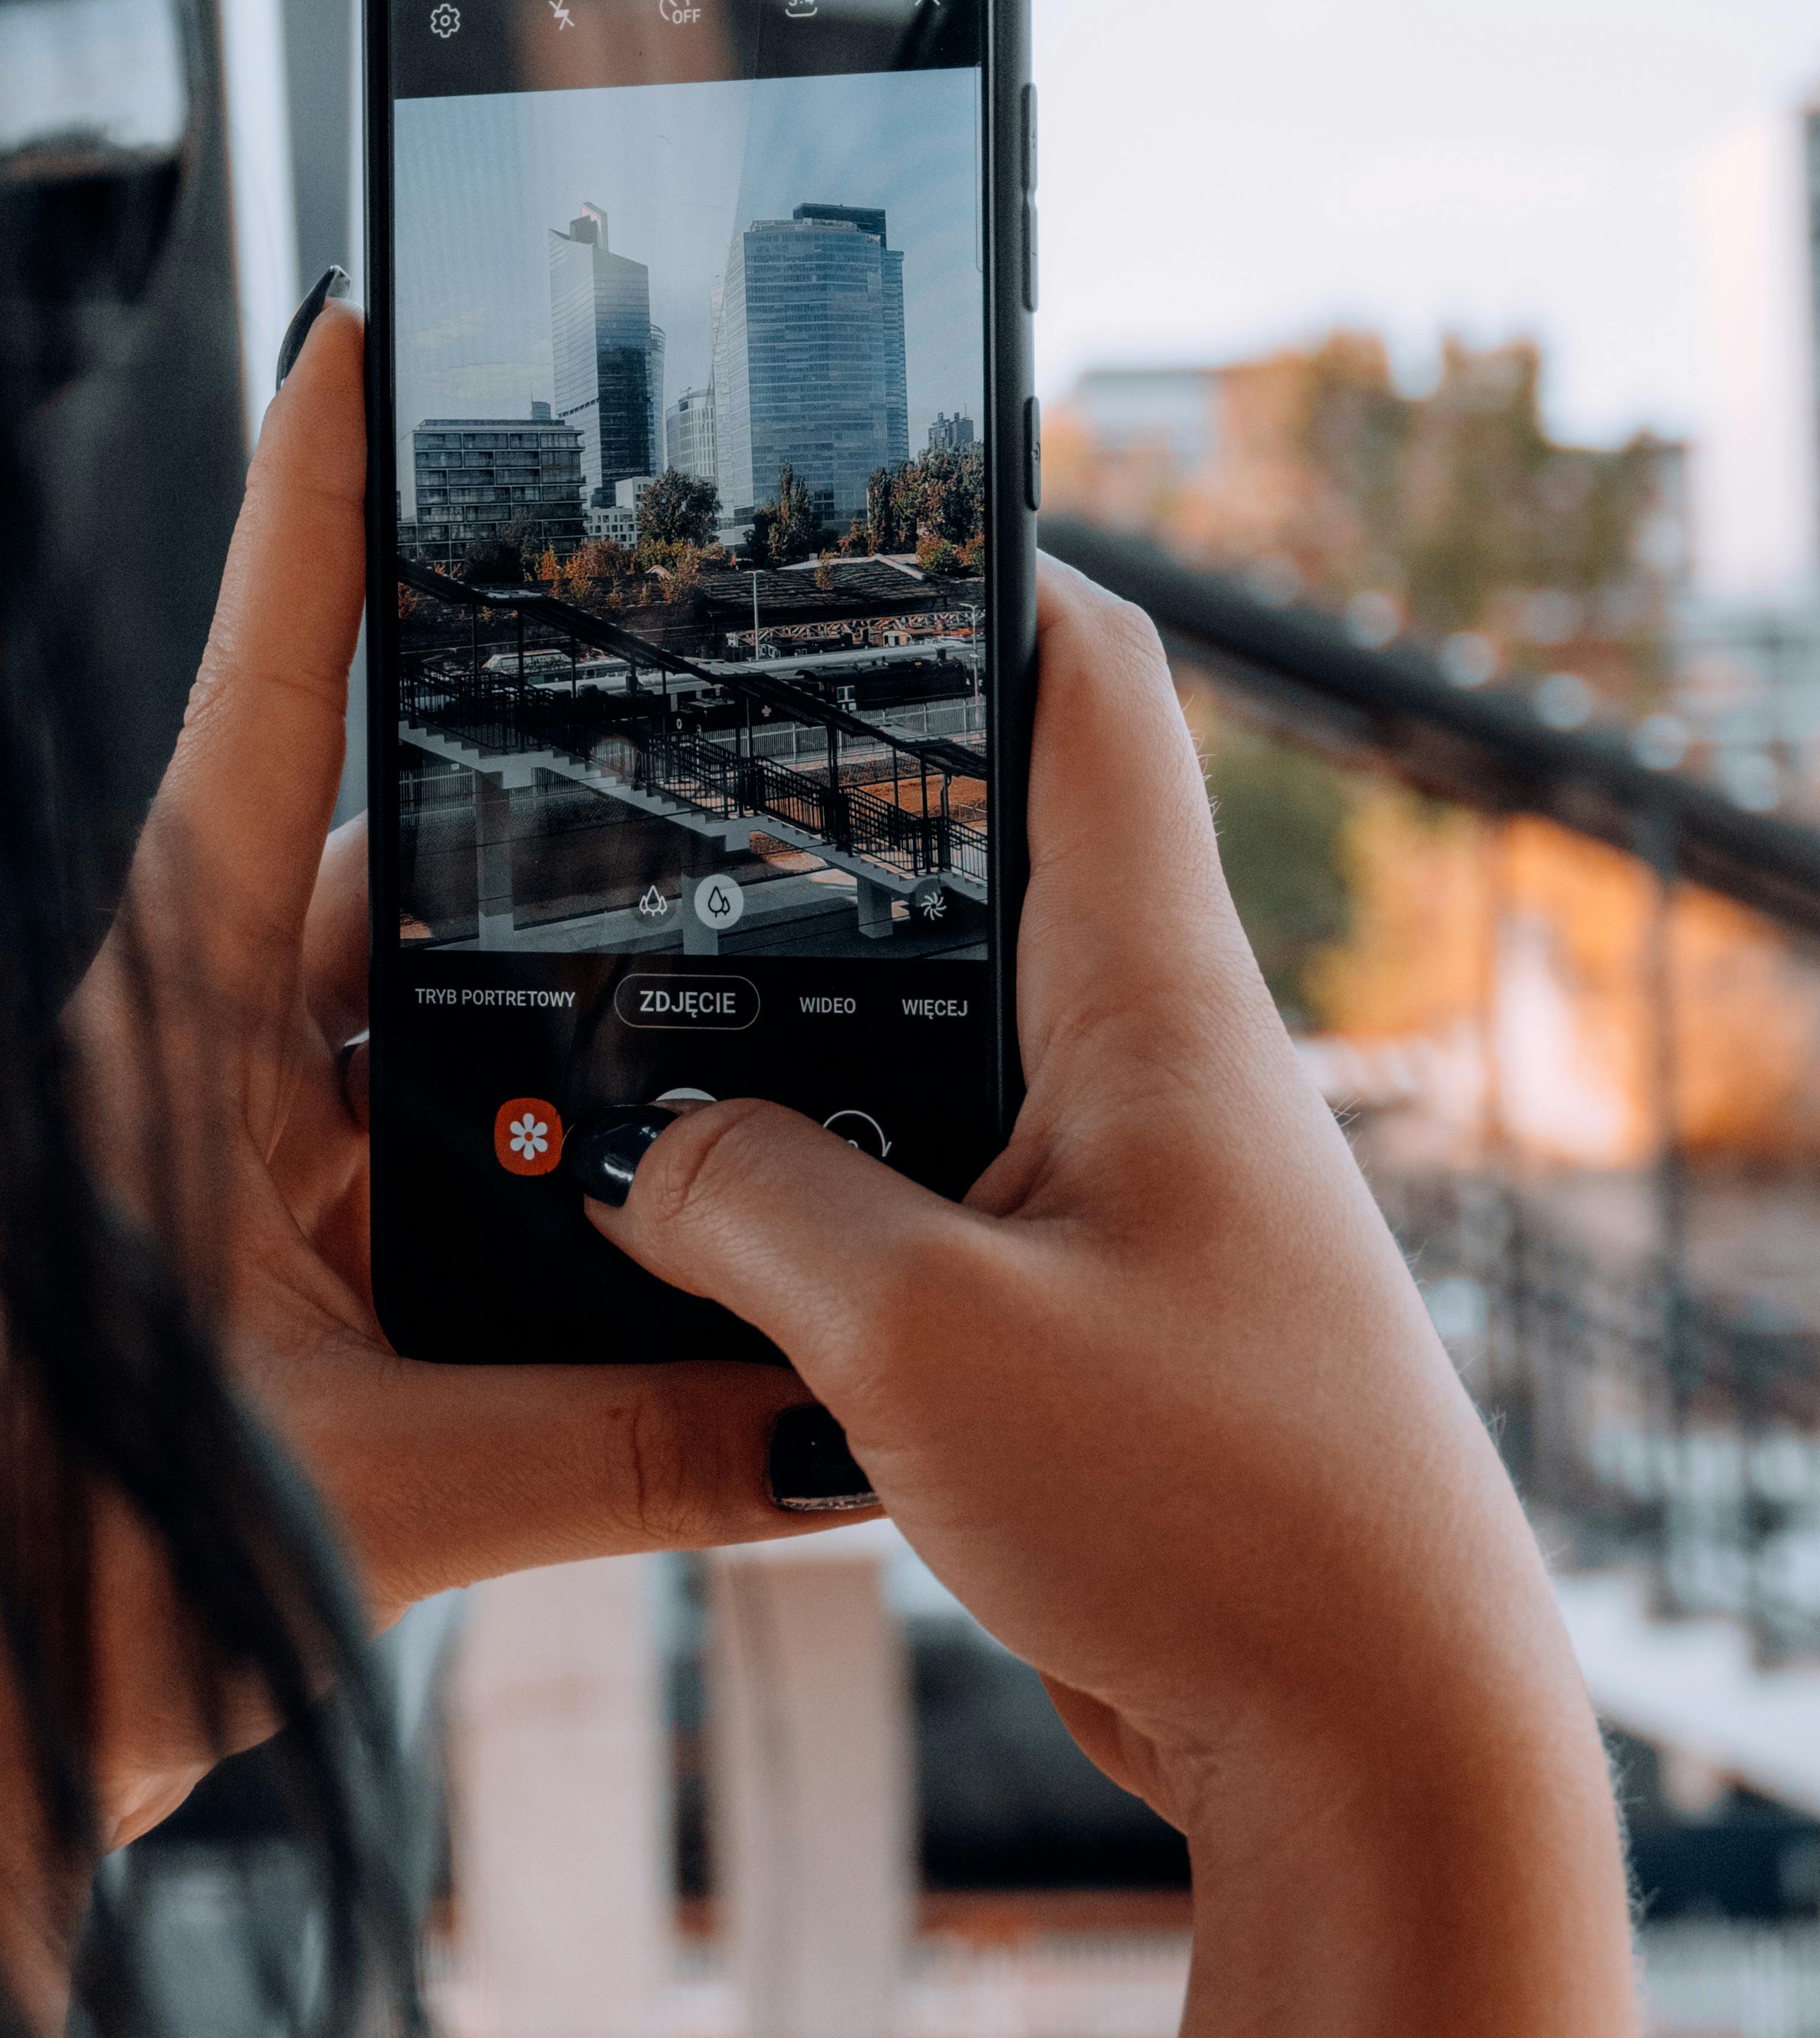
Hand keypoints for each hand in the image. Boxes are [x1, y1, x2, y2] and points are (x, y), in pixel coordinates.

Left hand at [67, 301, 803, 1846]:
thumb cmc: (73, 1571)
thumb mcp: (369, 1492)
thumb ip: (620, 1451)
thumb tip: (837, 1434)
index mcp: (164, 1024)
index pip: (259, 714)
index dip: (310, 519)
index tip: (359, 342)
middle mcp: (201, 1053)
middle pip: (399, 876)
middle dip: (561, 854)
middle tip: (730, 780)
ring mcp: (239, 1147)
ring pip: (438, 1032)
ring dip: (572, 1060)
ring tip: (742, 1060)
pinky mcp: (273, 1248)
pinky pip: (436, 1159)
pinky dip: (546, 1185)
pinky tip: (669, 1229)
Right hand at [582, 560, 1635, 2035]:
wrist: (1369, 1739)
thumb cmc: (1213, 1512)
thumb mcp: (922, 1338)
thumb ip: (753, 1209)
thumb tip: (645, 1158)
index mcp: (1157, 996)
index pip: (1095, 694)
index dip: (992, 572)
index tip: (865, 511)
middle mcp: (1157, 1058)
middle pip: (991, 854)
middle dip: (834, 810)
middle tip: (667, 762)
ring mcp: (1132, 1179)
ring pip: (946, 1032)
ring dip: (810, 1024)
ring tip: (641, 992)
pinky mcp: (1097, 1298)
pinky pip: (940, 1181)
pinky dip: (832, 1177)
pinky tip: (715, 1208)